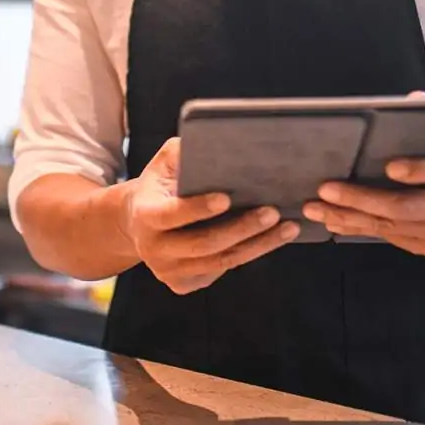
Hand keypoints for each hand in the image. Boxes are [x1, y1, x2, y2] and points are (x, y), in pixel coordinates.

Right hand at [124, 137, 299, 294]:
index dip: (199, 208)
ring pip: (219, 261)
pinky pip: (221, 270)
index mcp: (145, 215)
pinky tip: (273, 239)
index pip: (173, 214)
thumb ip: (184, 152)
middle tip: (272, 212)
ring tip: (287, 227)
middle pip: (203, 244)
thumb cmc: (160, 183)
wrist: (138, 221)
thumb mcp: (164, 162)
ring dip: (257, 245)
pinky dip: (250, 254)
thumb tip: (219, 141)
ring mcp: (168, 270)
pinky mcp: (183, 283)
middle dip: (241, 228)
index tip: (228, 197)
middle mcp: (153, 248)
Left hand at [302, 98, 424, 257]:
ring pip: (392, 228)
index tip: (389, 167)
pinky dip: (361, 230)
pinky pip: (393, 240)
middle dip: (362, 200)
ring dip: (350, 218)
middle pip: (406, 208)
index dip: (418, 171)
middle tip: (326, 189)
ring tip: (316, 208)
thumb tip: (407, 99)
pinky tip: (336, 221)